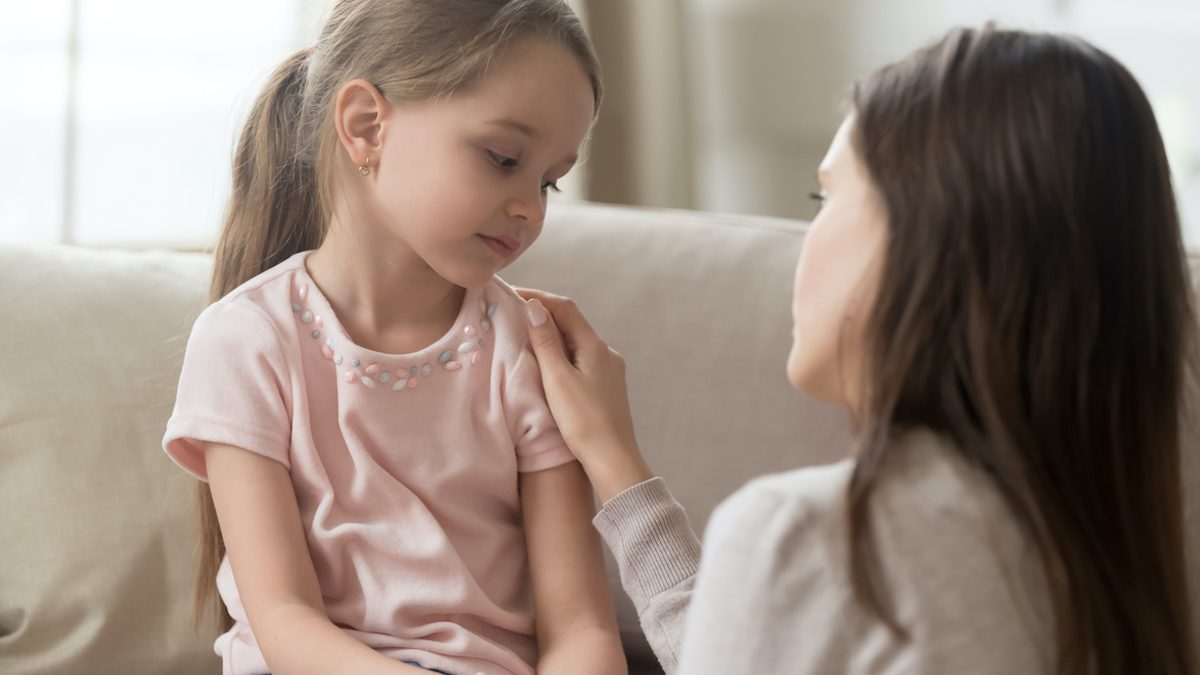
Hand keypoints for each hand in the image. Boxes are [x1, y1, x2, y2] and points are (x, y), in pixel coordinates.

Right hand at [517, 288, 653, 502]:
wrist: (613, 459)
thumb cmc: (583, 421)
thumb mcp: (557, 379)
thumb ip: (546, 342)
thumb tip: (535, 307)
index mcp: (595, 346)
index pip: (565, 307)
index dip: (538, 297)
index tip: (512, 294)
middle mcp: (606, 353)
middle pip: (572, 323)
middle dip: (544, 314)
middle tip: (513, 313)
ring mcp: (609, 370)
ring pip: (576, 342)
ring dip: (552, 335)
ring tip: (525, 336)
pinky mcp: (607, 387)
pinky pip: (581, 359)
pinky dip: (562, 354)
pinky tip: (548, 365)